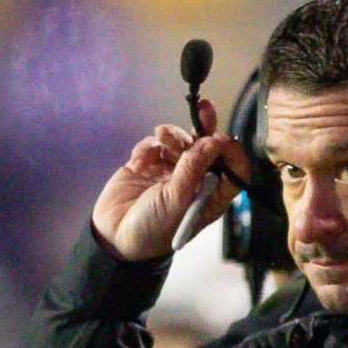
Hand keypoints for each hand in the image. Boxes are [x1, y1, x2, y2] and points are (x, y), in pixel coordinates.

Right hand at [91, 99, 248, 261]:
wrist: (114, 239)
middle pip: (208, 148)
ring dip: (171, 136)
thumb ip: (193, 170)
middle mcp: (194, 181)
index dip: (231, 152)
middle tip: (203, 108)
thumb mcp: (176, 202)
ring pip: (179, 141)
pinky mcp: (147, 165)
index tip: (220, 138)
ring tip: (159, 139)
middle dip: (205, 127)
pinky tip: (138, 163)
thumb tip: (213, 140)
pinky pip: (154, 146)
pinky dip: (147, 148)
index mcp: (210, 195)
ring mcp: (169, 171)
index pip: (233, 169)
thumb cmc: (152, 231)